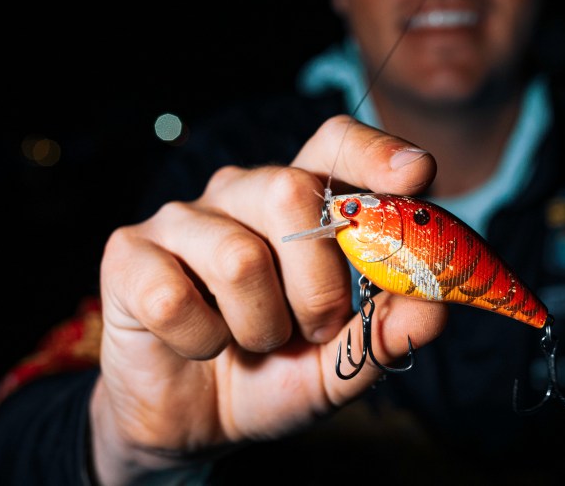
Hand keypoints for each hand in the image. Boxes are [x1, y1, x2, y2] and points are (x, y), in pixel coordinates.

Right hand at [89, 115, 446, 483]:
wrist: (196, 423)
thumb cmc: (275, 372)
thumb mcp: (342, 364)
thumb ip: (386, 333)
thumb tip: (435, 307)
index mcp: (299, 199)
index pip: (335, 142)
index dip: (375, 153)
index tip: (418, 175)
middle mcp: (240, 191)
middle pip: (291, 193)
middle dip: (319, 283)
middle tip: (316, 328)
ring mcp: (182, 217)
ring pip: (239, 255)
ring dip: (261, 325)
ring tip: (255, 341)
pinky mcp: (129, 252)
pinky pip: (173, 297)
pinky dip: (201, 342)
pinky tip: (201, 346)